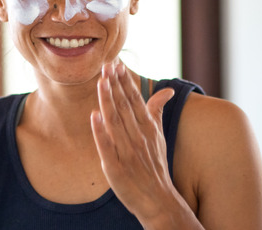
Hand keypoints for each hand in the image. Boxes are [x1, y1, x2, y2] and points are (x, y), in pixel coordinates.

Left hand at [90, 61, 192, 227]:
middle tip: (107, 64)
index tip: (117, 63)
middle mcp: (139, 137)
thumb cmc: (155, 165)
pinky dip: (101, 132)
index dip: (125, 81)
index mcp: (148, 128)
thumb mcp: (159, 136)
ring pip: (115, 122)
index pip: (136, 99)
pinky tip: (94, 116)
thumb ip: (158, 111)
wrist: (157, 198)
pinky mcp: (116, 168)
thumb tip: (167, 90)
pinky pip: (107, 147)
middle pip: (125, 106)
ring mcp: (127, 152)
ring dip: (108, 101)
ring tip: (101, 82)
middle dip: (115, 84)